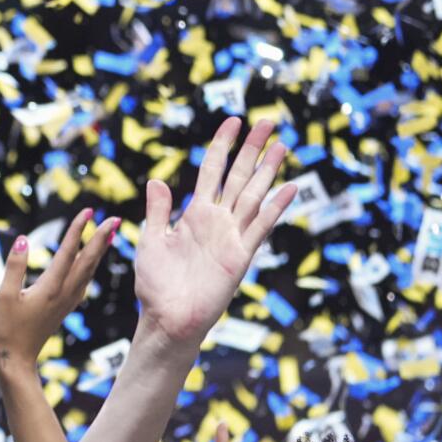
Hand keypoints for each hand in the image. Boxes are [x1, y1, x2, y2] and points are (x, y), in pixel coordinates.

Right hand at [0, 208, 119, 372]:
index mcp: (50, 288)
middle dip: (101, 238)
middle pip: (87, 261)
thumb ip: (14, 267)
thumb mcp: (3, 296)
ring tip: (107, 235)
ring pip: (88, 272)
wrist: (17, 360)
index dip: (77, 230)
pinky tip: (91, 264)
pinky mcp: (64, 308)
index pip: (68, 252)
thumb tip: (24, 240)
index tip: (87, 211)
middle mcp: (64, 293)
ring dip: (98, 251)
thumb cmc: (6, 329)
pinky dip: (90, 268)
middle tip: (113, 218)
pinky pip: (83, 282)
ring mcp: (67, 302)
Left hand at [134, 118, 295, 343]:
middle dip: (252, 149)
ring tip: (282, 145)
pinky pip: (261, 226)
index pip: (211, 172)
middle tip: (268, 121)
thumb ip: (158, 212)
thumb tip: (156, 181)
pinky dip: (275, 207)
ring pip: (253, 195)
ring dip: (268, 170)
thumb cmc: (156, 286)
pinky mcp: (241, 255)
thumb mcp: (151, 242)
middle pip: (238, 177)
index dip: (222, 147)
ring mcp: (231, 236)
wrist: (168, 319)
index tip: (233, 122)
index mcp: (193, 215)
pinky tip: (290, 187)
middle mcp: (216, 221)